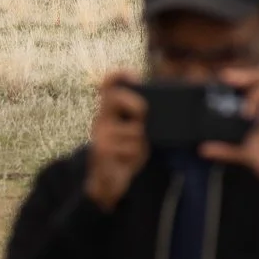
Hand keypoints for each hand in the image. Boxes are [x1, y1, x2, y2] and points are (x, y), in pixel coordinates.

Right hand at [85, 71, 148, 210]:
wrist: (105, 183)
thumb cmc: (123, 154)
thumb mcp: (133, 133)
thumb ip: (140, 120)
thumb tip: (159, 110)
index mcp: (108, 111)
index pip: (107, 86)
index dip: (119, 75)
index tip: (134, 74)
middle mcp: (100, 119)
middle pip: (113, 97)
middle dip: (134, 103)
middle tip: (143, 114)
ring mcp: (99, 135)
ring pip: (132, 129)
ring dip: (141, 141)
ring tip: (136, 150)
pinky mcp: (101, 150)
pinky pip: (129, 147)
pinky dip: (135, 155)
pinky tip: (128, 160)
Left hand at [201, 69, 258, 197]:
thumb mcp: (243, 152)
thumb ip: (224, 149)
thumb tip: (201, 149)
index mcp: (257, 106)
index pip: (247, 82)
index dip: (234, 76)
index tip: (218, 77)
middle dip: (243, 75)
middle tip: (227, 78)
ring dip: (256, 95)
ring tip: (246, 114)